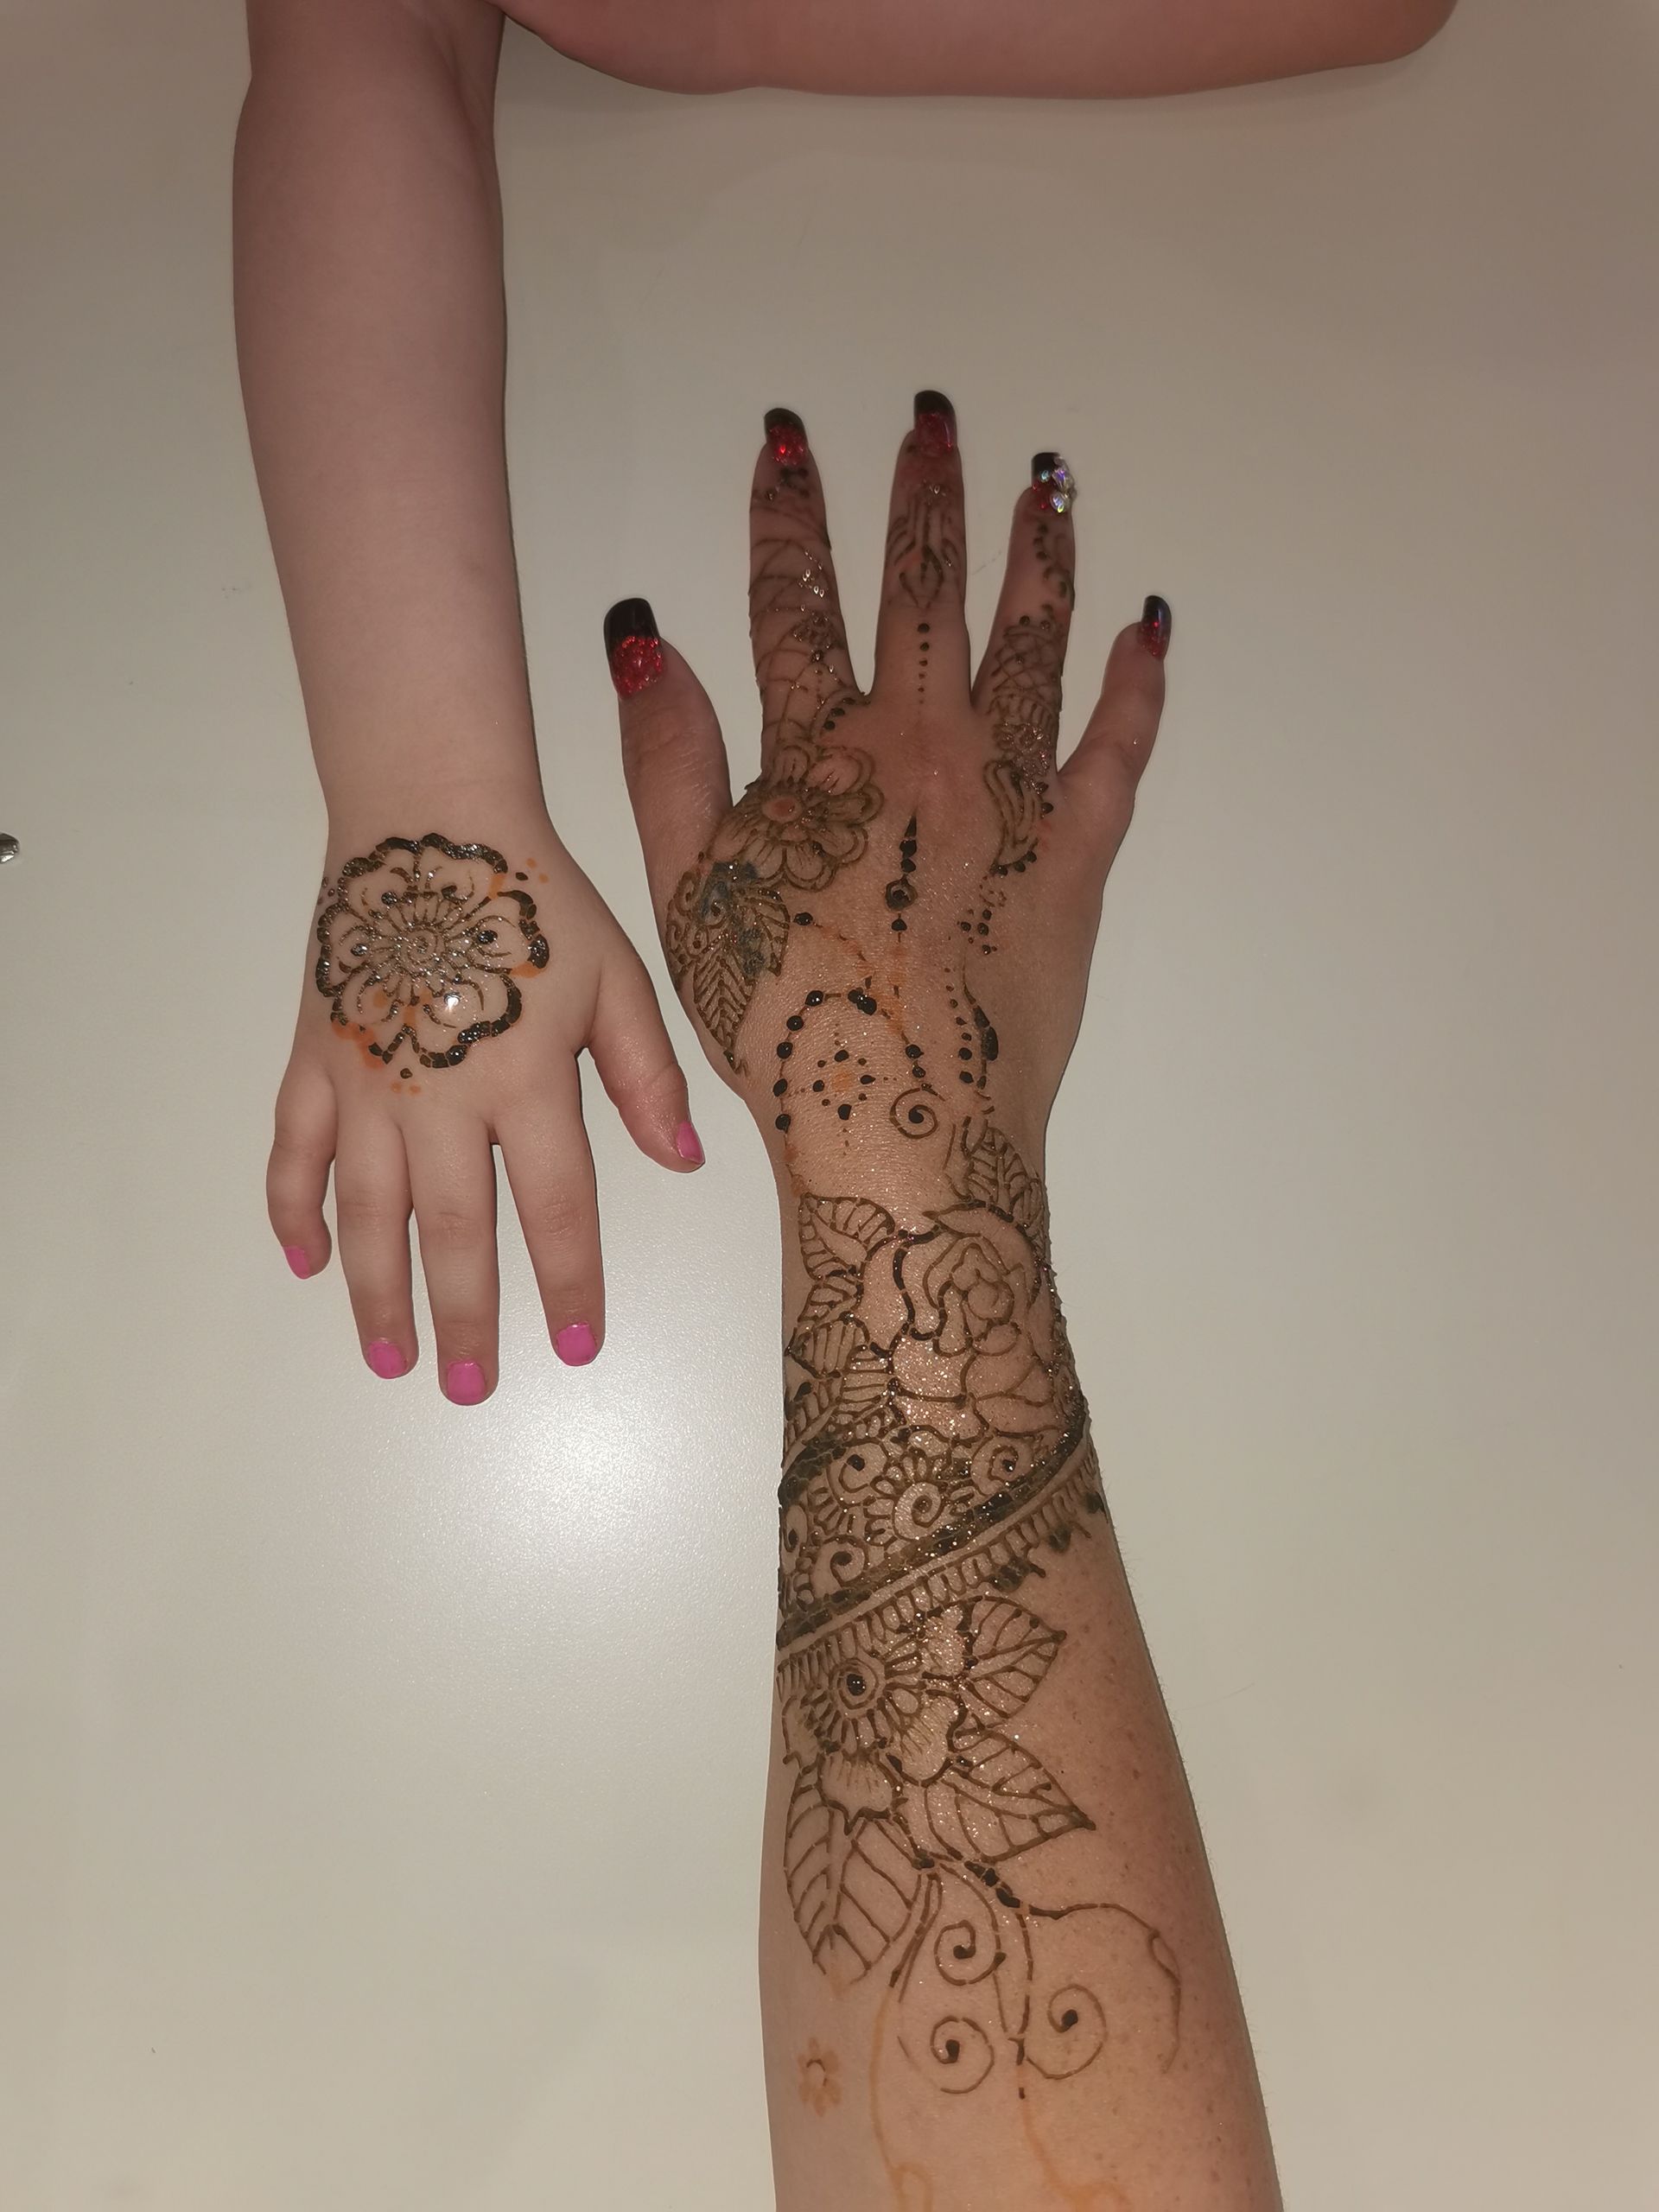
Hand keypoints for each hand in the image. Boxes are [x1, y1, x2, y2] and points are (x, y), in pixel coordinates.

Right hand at [268, 810, 701, 1400]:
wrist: (429, 820)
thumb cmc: (534, 899)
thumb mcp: (617, 978)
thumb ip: (646, 1075)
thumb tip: (681, 1161)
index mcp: (525, 1078)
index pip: (555, 1208)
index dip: (570, 1284)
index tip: (577, 1346)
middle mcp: (439, 1096)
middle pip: (453, 1232)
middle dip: (465, 1319)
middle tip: (469, 1387)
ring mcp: (365, 1082)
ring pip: (365, 1212)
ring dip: (376, 1292)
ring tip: (389, 1358)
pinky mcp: (315, 1058)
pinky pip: (292, 1151)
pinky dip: (291, 1211)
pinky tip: (303, 1263)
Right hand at [611, 394, 1167, 1182]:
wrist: (900, 1126)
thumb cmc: (781, 1023)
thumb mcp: (683, 892)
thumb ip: (667, 757)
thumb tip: (646, 634)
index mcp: (817, 754)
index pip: (793, 604)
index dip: (786, 516)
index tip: (789, 440)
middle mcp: (919, 747)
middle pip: (923, 591)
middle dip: (924, 495)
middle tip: (935, 417)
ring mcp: (1009, 794)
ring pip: (1029, 641)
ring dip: (1036, 551)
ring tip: (1045, 478)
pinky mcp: (1077, 854)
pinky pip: (1117, 749)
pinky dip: (1136, 684)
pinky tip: (1150, 626)